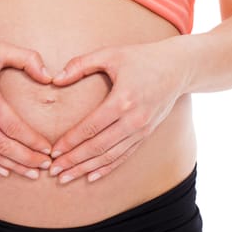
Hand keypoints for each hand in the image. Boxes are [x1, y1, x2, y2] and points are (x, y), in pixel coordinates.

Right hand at [0, 33, 53, 179]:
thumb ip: (28, 59)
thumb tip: (49, 78)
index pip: (13, 127)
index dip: (32, 141)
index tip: (48, 149)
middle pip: (2, 145)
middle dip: (26, 158)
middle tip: (46, 166)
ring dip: (11, 165)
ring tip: (31, 174)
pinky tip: (6, 170)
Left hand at [48, 38, 191, 183]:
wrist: (178, 67)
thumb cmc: (141, 58)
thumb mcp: (110, 54)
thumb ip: (81, 64)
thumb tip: (55, 79)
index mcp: (122, 100)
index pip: (90, 127)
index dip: (70, 141)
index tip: (53, 151)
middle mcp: (134, 120)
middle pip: (98, 147)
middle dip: (73, 161)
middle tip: (53, 171)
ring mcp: (142, 130)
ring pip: (110, 156)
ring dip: (86, 169)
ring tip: (65, 177)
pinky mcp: (146, 135)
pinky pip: (124, 156)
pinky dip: (107, 168)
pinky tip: (91, 176)